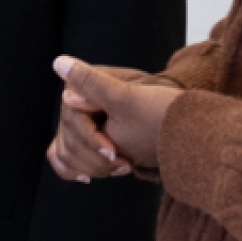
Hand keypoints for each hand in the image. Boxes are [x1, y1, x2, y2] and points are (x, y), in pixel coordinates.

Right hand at [48, 58, 181, 179]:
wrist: (182, 130)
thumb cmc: (158, 114)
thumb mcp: (125, 98)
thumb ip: (91, 83)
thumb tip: (60, 62)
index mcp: (83, 86)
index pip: (72, 122)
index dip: (90, 140)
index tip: (113, 153)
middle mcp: (77, 102)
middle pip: (68, 140)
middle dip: (95, 158)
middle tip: (125, 165)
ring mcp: (80, 122)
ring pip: (67, 153)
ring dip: (92, 166)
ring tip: (123, 168)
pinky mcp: (86, 139)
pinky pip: (66, 158)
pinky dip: (75, 169)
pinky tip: (87, 178)